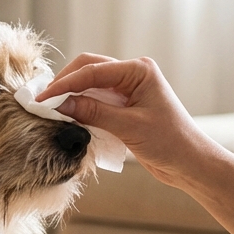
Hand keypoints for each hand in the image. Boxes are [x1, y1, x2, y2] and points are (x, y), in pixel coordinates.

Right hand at [40, 53, 225, 187]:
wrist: (190, 164)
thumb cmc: (169, 143)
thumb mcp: (128, 127)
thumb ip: (94, 113)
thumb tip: (62, 105)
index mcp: (139, 70)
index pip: (92, 71)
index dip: (65, 85)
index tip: (43, 100)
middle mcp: (133, 74)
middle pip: (89, 70)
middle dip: (65, 85)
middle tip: (43, 102)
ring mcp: (129, 90)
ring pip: (91, 85)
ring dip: (72, 96)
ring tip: (52, 111)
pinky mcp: (125, 106)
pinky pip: (97, 100)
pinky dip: (82, 107)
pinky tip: (70, 118)